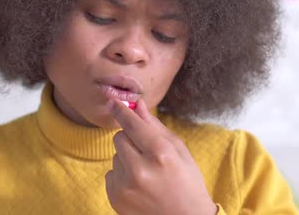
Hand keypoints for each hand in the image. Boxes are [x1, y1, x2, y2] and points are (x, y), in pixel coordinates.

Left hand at [105, 98, 217, 214]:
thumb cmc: (187, 182)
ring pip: (115, 155)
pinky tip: (140, 186)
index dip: (122, 111)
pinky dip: (122, 175)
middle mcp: (140, 170)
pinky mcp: (115, 197)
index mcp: (160, 154)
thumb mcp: (179, 151)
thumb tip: (138, 105)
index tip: (113, 101)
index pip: (132, 125)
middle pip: (119, 137)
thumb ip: (155, 127)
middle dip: (130, 139)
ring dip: (127, 159)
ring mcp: (125, 186)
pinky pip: (111, 173)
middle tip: (147, 151)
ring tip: (148, 174)